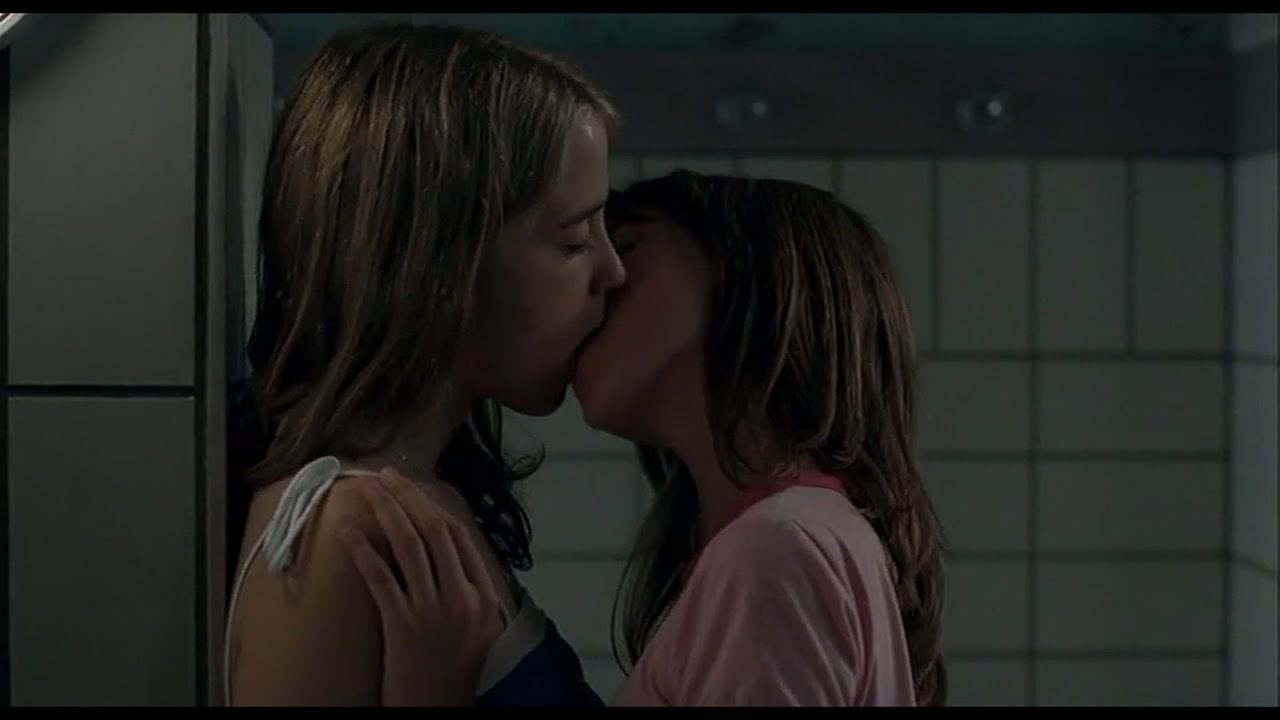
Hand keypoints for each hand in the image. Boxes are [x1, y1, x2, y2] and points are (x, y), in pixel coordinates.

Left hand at [338, 467, 505, 705]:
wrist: (438, 709)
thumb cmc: (455, 673)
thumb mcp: (480, 631)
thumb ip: (476, 593)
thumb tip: (456, 555)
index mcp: (483, 596)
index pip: (461, 538)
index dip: (435, 507)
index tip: (414, 488)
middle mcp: (461, 597)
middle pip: (434, 533)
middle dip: (409, 498)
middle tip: (386, 474)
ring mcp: (432, 610)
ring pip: (409, 546)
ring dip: (387, 511)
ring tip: (368, 488)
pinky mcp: (402, 625)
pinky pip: (380, 578)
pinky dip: (363, 550)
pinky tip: (347, 530)